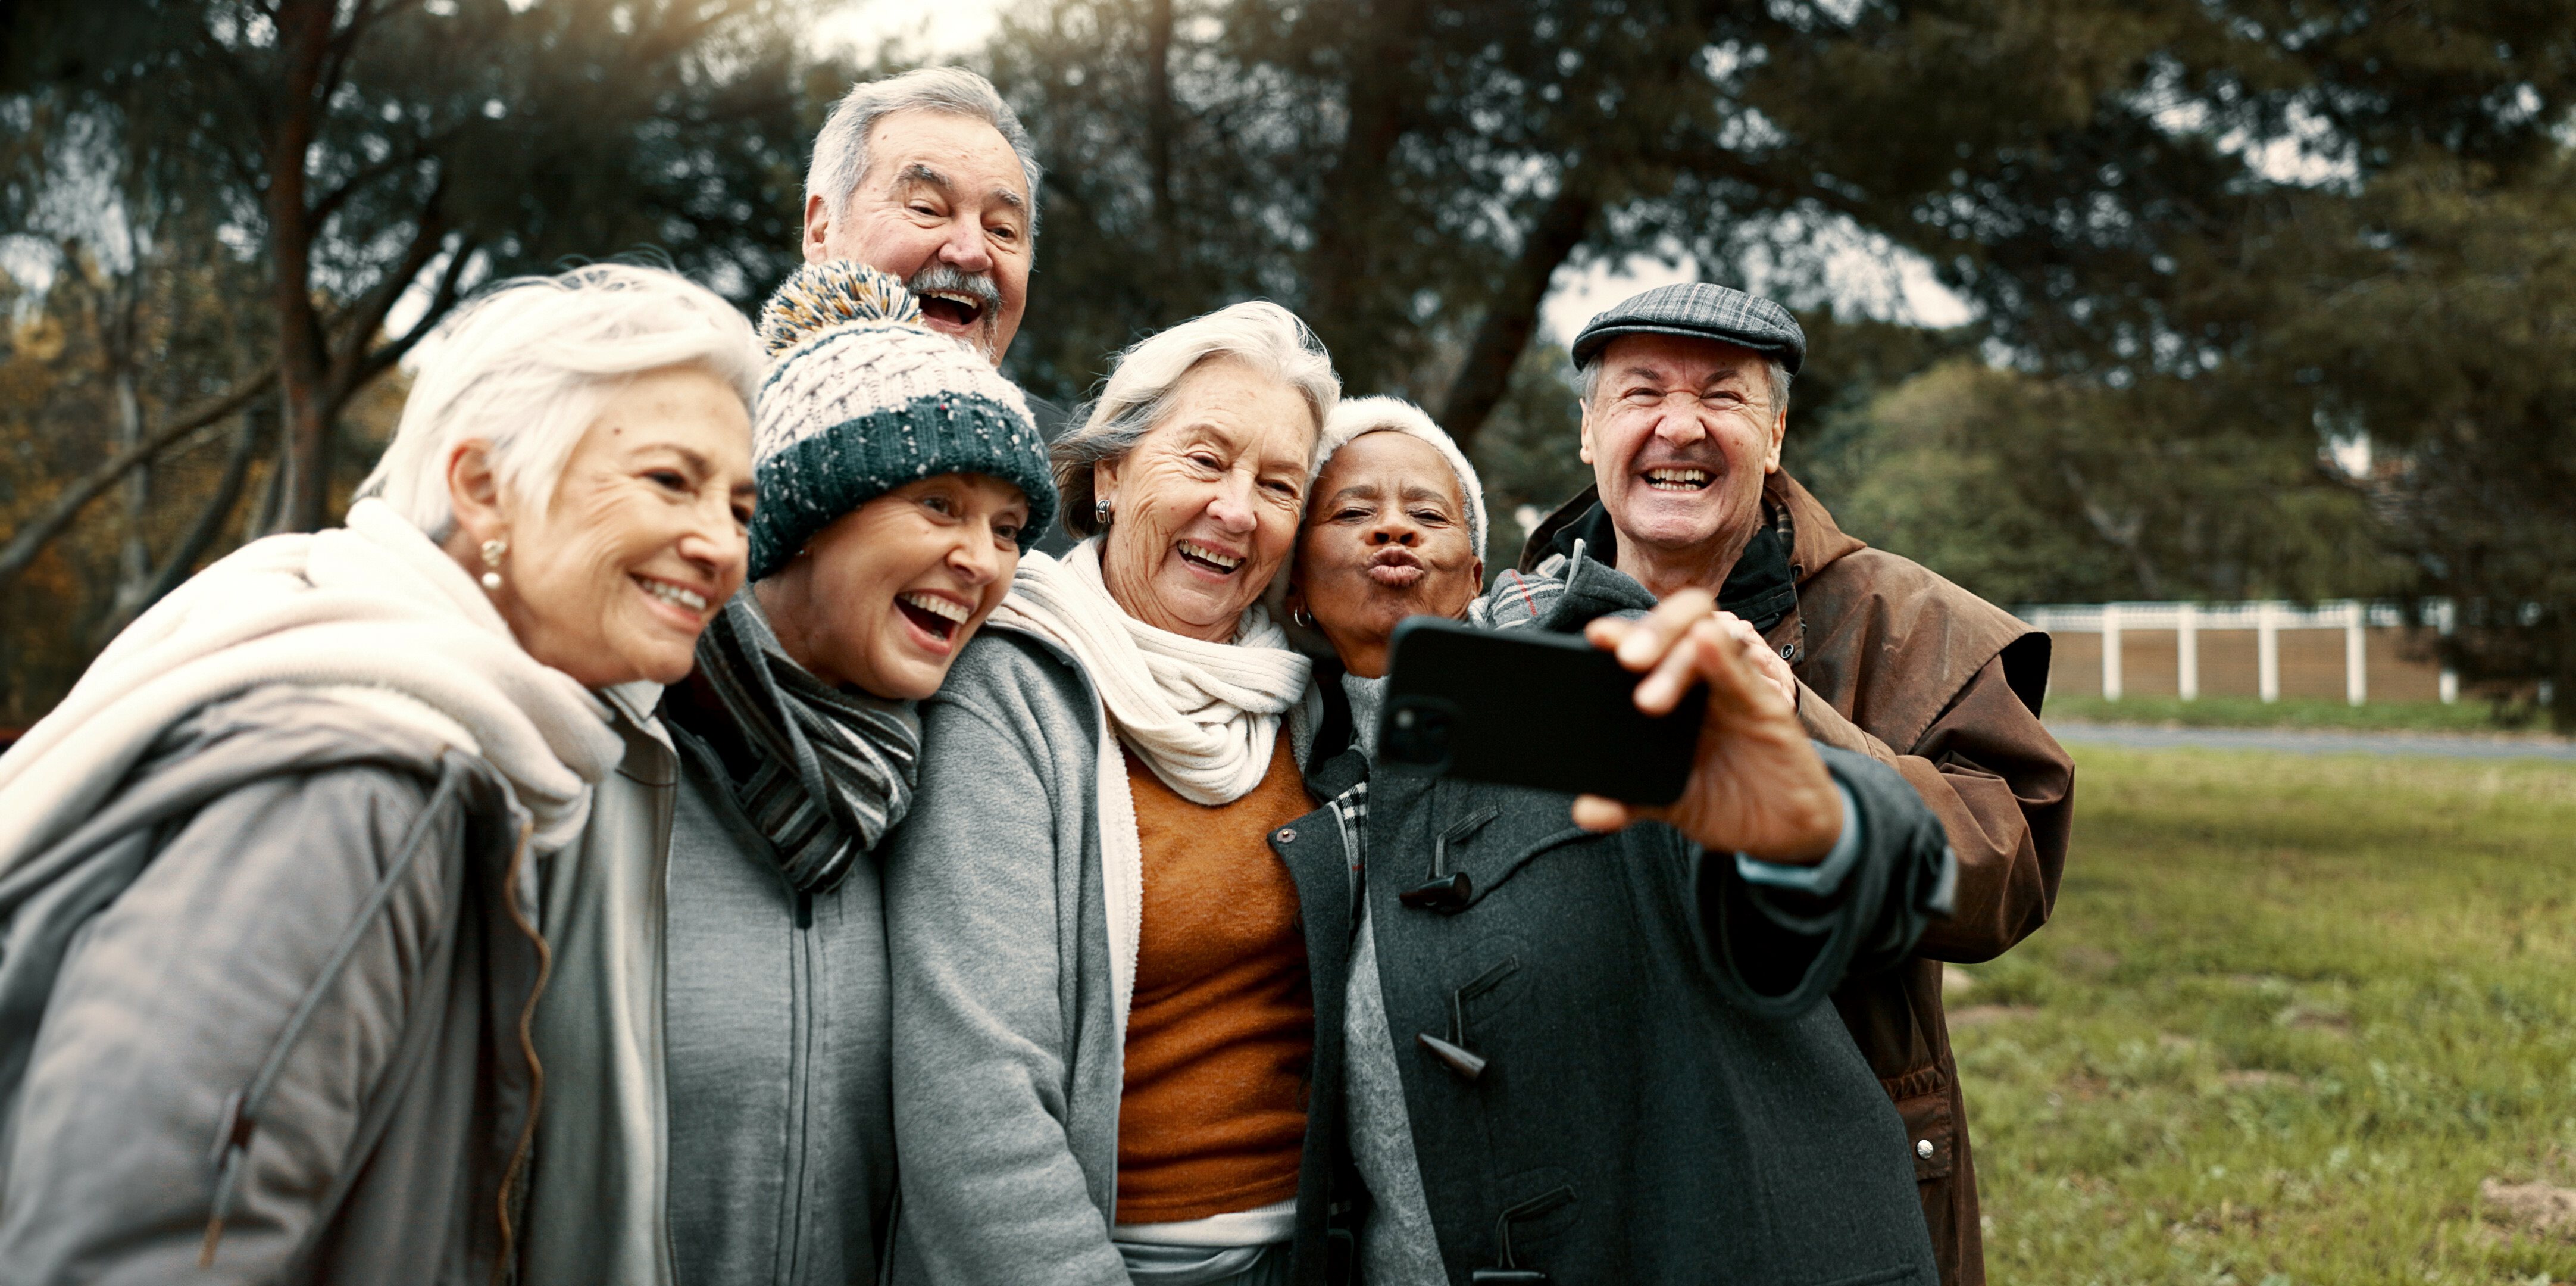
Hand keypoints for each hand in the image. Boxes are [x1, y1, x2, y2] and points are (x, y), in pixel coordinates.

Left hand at [1573, 590, 1842, 863]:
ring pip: (1709, 640)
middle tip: (1624, 659)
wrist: (1785, 831)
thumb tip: (1584, 809)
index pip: (1648, 644)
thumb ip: (1629, 801)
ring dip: (1677, 654)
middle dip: (1650, 631)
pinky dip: (1725, 657)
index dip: (1621, 632)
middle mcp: (1703, 680)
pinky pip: (1745, 675)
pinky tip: (1707, 642)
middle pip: (1679, 624)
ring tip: (1648, 697)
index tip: (1593, 636)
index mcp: (1674, 692)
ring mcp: (1736, 689)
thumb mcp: (1672, 802)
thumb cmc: (1727, 799)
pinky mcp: (1768, 707)